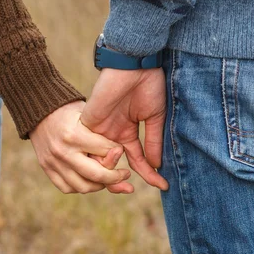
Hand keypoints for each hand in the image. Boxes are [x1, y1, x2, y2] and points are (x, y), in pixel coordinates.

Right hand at [30, 101, 132, 193]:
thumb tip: (120, 154)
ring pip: (83, 186)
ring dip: (99, 185)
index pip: (106, 152)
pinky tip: (89, 179)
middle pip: (96, 175)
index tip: (121, 151)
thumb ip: (102, 135)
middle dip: (115, 177)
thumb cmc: (69, 111)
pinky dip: (80, 186)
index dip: (118, 152)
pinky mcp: (46, 168)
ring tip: (107, 178)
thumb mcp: (88, 114)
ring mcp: (53, 162)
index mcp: (75, 135)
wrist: (39, 110)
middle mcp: (63, 151)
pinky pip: (67, 188)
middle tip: (124, 175)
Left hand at [81, 68, 168, 191]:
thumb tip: (156, 166)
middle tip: (130, 189)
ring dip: (111, 172)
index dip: (149, 174)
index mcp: (127, 132)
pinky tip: (115, 159)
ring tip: (124, 177)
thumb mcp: (155, 117)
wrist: (135, 63)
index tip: (163, 186)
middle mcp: (112, 134)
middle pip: (113, 166)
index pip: (137, 160)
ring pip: (100, 161)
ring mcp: (100, 130)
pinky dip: (102, 156)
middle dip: (121, 181)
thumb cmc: (148, 85)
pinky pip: (91, 147)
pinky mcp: (90, 123)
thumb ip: (153, 142)